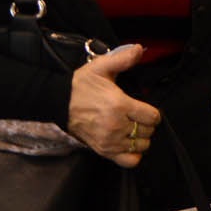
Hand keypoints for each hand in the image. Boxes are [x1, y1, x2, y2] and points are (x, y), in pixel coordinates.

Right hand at [68, 45, 160, 167]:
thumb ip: (123, 59)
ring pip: (141, 146)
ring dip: (140, 138)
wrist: (58, 102)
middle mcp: (116, 126)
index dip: (152, 112)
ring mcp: (109, 141)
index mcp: (119, 105)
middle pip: (148, 131)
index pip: (153, 116)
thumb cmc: (80, 86)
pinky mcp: (102, 150)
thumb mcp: (100, 67)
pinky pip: (128, 161)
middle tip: (136, 117)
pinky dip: (132, 154)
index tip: (144, 108)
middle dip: (146, 124)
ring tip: (131, 129)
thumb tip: (139, 49)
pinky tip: (127, 143)